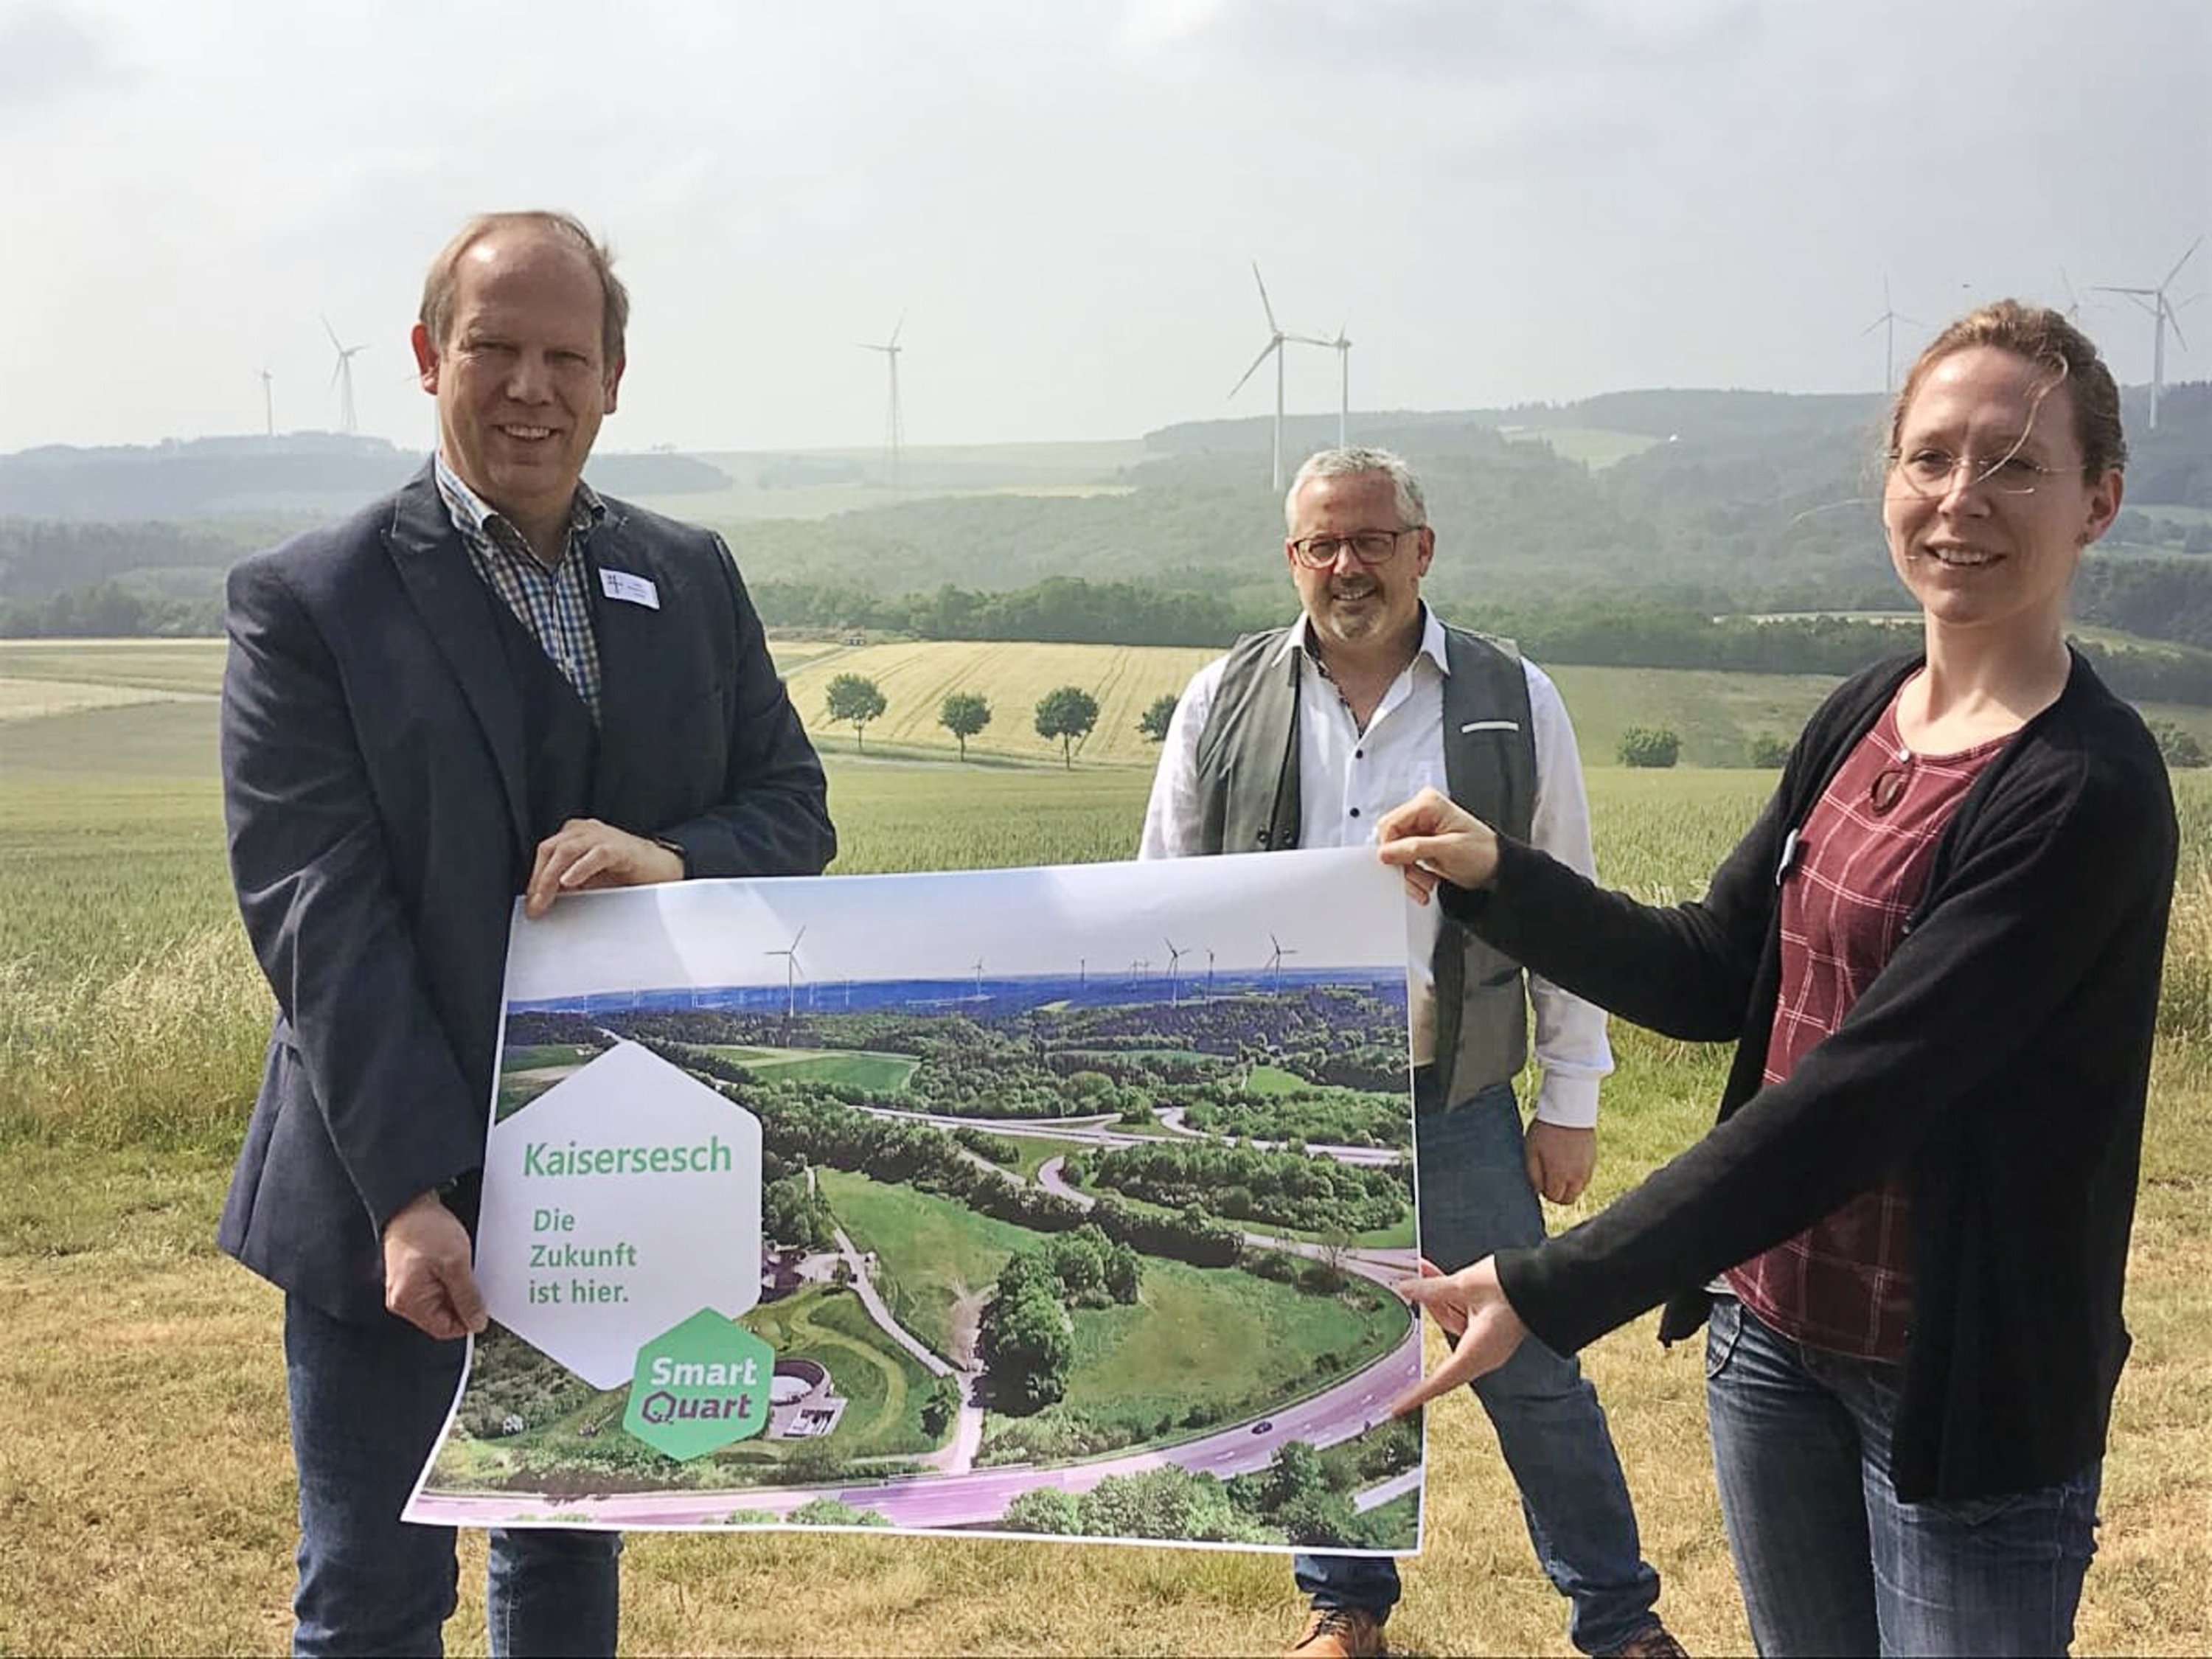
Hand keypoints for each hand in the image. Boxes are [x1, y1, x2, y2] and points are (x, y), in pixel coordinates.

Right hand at [381, 1190, 486, 1339]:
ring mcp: (408, 1285)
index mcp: (409, 1302)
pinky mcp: (413, 1273)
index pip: (445, 1329)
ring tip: (465, 1266)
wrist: (410, 1202)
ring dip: (459, 1286)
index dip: (467, 1320)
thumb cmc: (425, 1230)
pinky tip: (458, 1261)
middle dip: (464, 1300)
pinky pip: (438, 1284)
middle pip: (444, 1314)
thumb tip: (477, 1323)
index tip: (485, 1306)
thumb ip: (467, 1297)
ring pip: (443, 1298)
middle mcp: (404, 1298)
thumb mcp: (455, 1264)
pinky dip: (452, 1276)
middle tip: (476, 1280)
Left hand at [525, 817, 684, 916]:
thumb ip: (568, 884)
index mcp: (576, 835)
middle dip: (539, 879)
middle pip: (550, 849)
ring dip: (552, 877)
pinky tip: (570, 882)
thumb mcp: (589, 878)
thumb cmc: (626, 872)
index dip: (535, 878)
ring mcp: (603, 836)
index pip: (546, 852)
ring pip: (566, 850)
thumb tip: (543, 900)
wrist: (662, 868)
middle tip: (536, 906)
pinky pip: (596, 854)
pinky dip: (580, 868)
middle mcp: (586, 831)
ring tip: (546, 899)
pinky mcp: (620, 847)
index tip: (532, 904)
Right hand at [1374, 787, 1500, 902]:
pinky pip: (1404, 860)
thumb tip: (1386, 852)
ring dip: (1409, 874)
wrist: (1496, 867)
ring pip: (1395, 853)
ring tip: (1426, 884)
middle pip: (1392, 840)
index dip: (1390, 847)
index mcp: (1428, 804)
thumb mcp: (1449, 850)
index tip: (1398, 866)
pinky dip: (1412, 875)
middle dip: (1403, 864)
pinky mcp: (1421, 844)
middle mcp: (1422, 813)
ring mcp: (1421, 829)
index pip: (1391, 823)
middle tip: (1418, 880)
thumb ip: (1414, 849)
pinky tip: (1426, 882)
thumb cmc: (1483, 852)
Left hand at [1388, 1255, 1527, 1415]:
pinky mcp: (1489, 1324)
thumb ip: (1432, 1290)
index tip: (1397, 1409)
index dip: (1416, 1396)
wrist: (1546, 1282)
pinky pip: (1461, 1310)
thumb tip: (1406, 1289)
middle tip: (1405, 1289)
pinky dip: (1447, 1294)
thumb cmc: (1511, 1289)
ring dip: (1436, 1294)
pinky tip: (1431, 1272)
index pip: (1439, 1381)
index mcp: (1476, 1353)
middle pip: (1441, 1332)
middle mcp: (1480, 1352)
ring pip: (1450, 1316)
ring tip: (1420, 1270)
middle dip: (1426, 1306)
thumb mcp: (1464, 1286)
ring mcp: (1485, 1338)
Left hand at [1524, 1120, 1595, 1204]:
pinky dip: (1578, 1175)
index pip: (1554, 1198)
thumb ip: (1533, 1175)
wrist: (1568, 1110)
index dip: (1546, 1193)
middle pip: (1569, 1199)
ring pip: (1579, 1189)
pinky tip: (1569, 1161)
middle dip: (1558, 1194)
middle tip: (1550, 1180)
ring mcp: (1587, 1168)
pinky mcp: (1593, 1159)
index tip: (1542, 1183)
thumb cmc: (1546, 1130)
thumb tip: (1537, 1191)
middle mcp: (1576, 1176)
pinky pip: (1586, 1176)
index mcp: (1559, 1175)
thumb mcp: (1531, 1151)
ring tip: (1559, 1168)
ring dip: (1569, 1186)